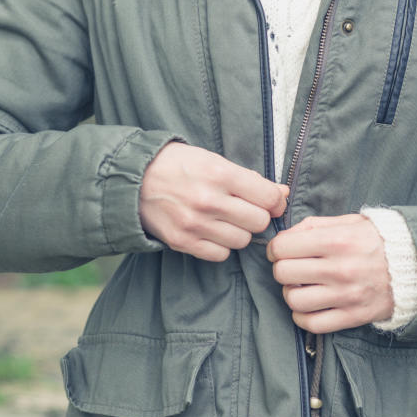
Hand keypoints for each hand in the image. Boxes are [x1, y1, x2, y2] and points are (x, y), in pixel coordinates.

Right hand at [140, 142, 288, 261]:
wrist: (134, 179)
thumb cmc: (179, 165)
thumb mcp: (214, 160)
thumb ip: (249, 179)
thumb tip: (282, 193)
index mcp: (220, 174)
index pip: (268, 198)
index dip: (275, 201)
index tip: (271, 202)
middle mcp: (209, 200)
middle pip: (258, 222)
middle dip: (256, 217)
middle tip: (245, 210)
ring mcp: (195, 224)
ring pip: (241, 241)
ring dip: (238, 232)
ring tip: (224, 220)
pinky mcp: (182, 242)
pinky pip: (220, 255)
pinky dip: (221, 246)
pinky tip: (212, 232)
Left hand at [265, 214, 393, 333]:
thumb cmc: (378, 240)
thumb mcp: (349, 222)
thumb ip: (314, 225)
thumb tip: (285, 237)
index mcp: (336, 240)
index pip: (283, 247)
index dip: (276, 249)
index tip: (281, 251)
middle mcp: (339, 269)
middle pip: (283, 273)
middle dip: (282, 269)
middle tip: (293, 268)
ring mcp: (346, 295)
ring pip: (293, 300)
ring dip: (291, 293)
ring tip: (302, 287)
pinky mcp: (352, 316)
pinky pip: (311, 324)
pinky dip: (302, 316)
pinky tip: (309, 306)